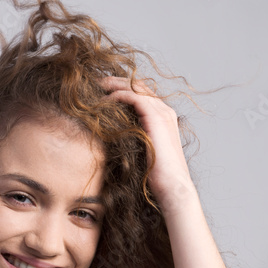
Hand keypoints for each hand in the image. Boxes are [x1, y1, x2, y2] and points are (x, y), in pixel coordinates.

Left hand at [99, 75, 195, 210]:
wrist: (172, 186)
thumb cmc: (156, 176)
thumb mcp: (142, 151)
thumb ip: (132, 138)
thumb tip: (112, 137)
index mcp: (163, 117)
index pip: (141, 93)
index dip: (122, 88)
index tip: (102, 91)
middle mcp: (165, 110)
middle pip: (138, 85)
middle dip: (116, 81)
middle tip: (96, 82)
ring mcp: (162, 112)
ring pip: (135, 87)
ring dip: (114, 85)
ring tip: (95, 86)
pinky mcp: (155, 117)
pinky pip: (132, 97)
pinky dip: (116, 95)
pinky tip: (102, 101)